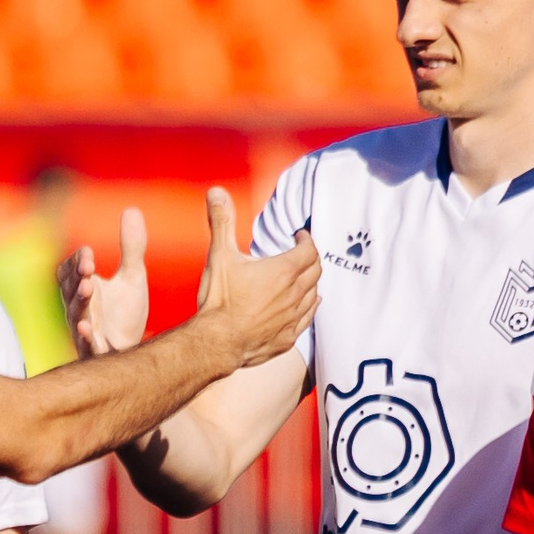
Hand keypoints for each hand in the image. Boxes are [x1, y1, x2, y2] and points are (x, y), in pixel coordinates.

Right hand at [57, 206, 151, 356]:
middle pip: (70, 289)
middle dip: (76, 277)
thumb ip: (132, 247)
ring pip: (76, 314)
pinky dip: (85, 336)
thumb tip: (132, 209)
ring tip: (88, 288)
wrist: (137, 350)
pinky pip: (87, 344)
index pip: (72, 271)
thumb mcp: (133, 276)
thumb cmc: (126, 312)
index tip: (90, 255)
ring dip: (80, 301)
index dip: (78, 262)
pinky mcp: (96, 350)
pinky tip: (86, 327)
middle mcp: (80, 307)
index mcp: (84, 287)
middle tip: (89, 268)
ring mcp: (86, 329)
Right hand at [191, 187, 319, 367]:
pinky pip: (308, 318)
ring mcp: (294, 317)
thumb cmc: (219, 299)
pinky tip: (309, 304)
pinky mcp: (289, 337)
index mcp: (283, 271)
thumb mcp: (219, 255)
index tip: (301, 235)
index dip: (307, 240)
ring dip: (311, 282)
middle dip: (311, 258)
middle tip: (303, 252)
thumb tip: (217, 192)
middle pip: (315, 271)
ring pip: (314, 294)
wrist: (217, 342)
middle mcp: (295, 293)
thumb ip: (222, 222)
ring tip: (304, 276)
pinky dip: (310, 306)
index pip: (309, 250)